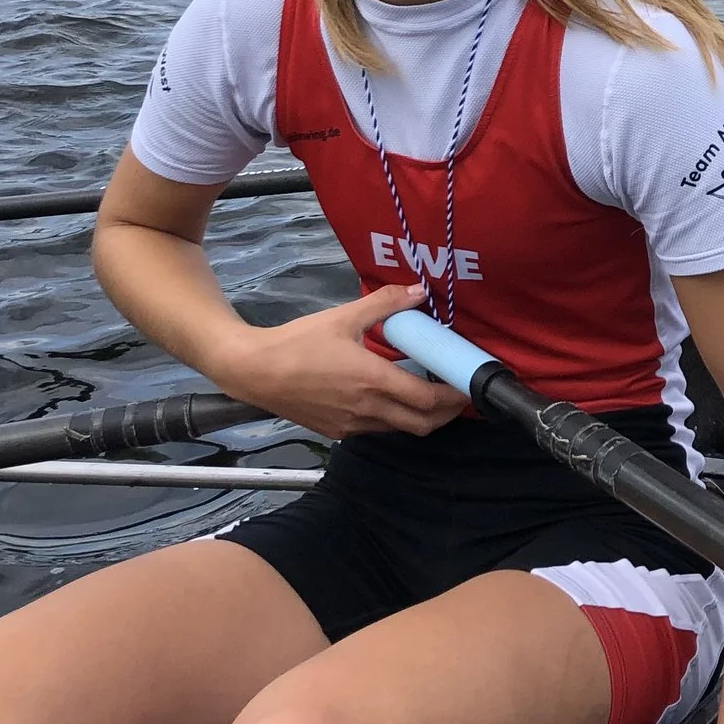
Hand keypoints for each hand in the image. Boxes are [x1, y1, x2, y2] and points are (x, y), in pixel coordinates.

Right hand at [216, 285, 465, 438]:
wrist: (253, 372)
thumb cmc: (298, 343)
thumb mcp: (343, 317)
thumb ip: (384, 304)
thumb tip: (418, 290)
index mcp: (372, 381)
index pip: (428, 400)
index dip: (454, 397)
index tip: (469, 386)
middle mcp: (367, 410)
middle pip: (422, 425)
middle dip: (446, 414)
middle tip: (457, 395)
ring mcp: (352, 426)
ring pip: (400, 430)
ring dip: (421, 418)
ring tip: (430, 395)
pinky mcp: (337, 432)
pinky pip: (377, 430)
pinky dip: (394, 420)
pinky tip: (391, 399)